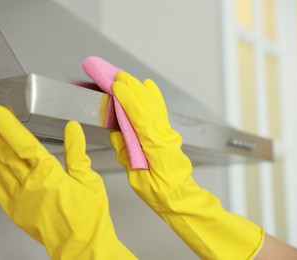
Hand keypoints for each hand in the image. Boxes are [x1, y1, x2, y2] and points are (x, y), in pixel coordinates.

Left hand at [0, 105, 135, 259]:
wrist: (82, 247)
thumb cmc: (89, 217)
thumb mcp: (89, 180)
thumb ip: (77, 153)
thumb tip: (72, 129)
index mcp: (49, 175)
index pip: (24, 144)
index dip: (9, 127)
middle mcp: (31, 185)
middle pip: (7, 154)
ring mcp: (21, 199)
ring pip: (1, 169)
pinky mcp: (17, 212)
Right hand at [110, 72, 263, 259]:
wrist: (180, 198)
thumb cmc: (160, 193)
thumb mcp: (136, 177)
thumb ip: (126, 153)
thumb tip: (117, 134)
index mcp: (156, 147)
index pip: (140, 116)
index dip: (128, 99)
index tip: (116, 87)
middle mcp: (164, 136)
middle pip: (148, 105)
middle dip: (132, 88)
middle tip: (118, 75)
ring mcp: (168, 133)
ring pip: (155, 105)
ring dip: (140, 89)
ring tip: (128, 78)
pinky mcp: (168, 134)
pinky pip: (160, 111)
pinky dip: (154, 97)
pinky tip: (149, 87)